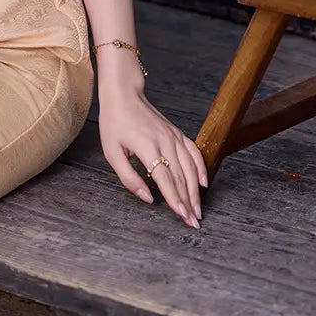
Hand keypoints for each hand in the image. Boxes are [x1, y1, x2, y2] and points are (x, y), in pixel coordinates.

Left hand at [98, 87, 208, 227]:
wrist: (123, 95)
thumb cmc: (115, 123)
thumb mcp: (112, 152)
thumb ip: (128, 178)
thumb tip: (147, 198)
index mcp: (147, 146)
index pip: (165, 178)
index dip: (174, 198)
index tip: (182, 215)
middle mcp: (164, 141)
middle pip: (181, 176)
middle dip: (189, 201)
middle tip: (194, 221)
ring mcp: (173, 136)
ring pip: (190, 167)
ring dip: (196, 191)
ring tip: (198, 209)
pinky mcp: (177, 133)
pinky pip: (194, 152)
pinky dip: (201, 168)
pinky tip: (203, 183)